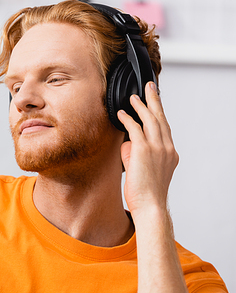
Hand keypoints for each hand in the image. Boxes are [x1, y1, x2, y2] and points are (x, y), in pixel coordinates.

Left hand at [118, 82, 178, 217]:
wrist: (151, 205)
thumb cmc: (147, 193)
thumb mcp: (145, 170)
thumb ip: (136, 154)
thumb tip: (126, 143)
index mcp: (170, 153)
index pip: (165, 127)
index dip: (159, 113)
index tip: (155, 103)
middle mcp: (167, 148)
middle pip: (160, 118)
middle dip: (154, 100)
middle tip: (150, 87)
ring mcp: (157, 148)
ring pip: (150, 120)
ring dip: (140, 106)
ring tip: (133, 97)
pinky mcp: (144, 150)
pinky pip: (135, 129)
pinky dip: (128, 119)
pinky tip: (122, 113)